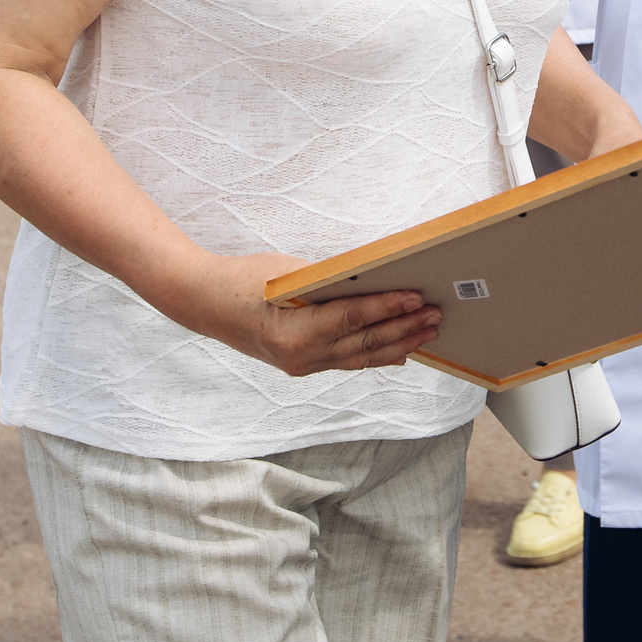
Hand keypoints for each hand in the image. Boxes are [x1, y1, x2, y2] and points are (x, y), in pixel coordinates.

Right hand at [175, 251, 443, 377]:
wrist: (205, 304)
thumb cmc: (244, 280)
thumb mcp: (289, 275)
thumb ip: (329, 284)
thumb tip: (375, 282)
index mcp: (293, 333)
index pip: (352, 319)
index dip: (387, 308)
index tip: (416, 298)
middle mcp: (300, 357)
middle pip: (363, 343)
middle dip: (404, 329)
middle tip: (436, 315)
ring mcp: (302, 366)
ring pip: (360, 358)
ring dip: (398, 344)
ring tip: (428, 331)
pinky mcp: (304, 365)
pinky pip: (348, 362)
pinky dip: (376, 355)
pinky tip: (401, 351)